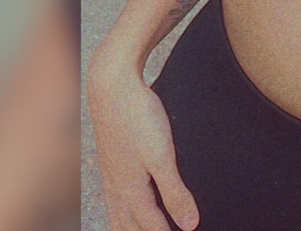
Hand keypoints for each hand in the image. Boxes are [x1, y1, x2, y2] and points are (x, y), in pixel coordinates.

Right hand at [88, 53, 198, 230]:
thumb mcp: (162, 156)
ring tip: (138, 230)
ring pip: (118, 212)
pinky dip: (122, 207)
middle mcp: (117, 185)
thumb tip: (190, 226)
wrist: (112, 84)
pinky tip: (127, 197)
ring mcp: (111, 171)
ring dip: (130, 226)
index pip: (150, 225)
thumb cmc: (137, 118)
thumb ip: (175, 191)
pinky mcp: (111, 157)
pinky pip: (114, 194)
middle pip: (129, 225)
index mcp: (130, 190)